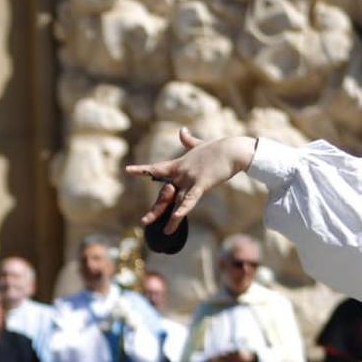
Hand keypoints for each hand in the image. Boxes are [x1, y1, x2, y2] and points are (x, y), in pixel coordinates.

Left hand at [126, 129, 257, 226]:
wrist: (232, 149)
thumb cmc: (219, 147)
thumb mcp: (200, 144)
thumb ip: (189, 140)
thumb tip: (182, 130)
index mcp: (179, 164)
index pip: (156, 168)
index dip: (142, 170)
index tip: (128, 171)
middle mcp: (181, 173)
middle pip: (165, 194)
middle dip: (156, 210)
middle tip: (143, 222)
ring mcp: (190, 178)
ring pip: (177, 201)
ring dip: (172, 218)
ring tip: (166, 232)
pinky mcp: (202, 183)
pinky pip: (190, 199)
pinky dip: (183, 209)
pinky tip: (175, 218)